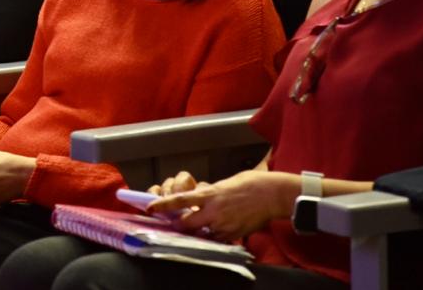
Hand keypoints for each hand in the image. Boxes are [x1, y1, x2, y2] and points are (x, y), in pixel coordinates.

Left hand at [149, 169, 298, 239]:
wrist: (271, 194)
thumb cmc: (250, 184)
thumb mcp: (223, 185)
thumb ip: (209, 194)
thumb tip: (200, 200)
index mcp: (209, 194)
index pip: (179, 200)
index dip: (162, 205)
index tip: (150, 207)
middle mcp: (213, 211)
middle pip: (186, 224)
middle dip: (179, 226)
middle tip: (175, 225)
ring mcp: (223, 225)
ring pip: (201, 234)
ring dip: (198, 233)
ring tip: (202, 227)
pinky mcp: (234, 234)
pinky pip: (218, 240)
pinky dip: (215, 237)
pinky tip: (219, 231)